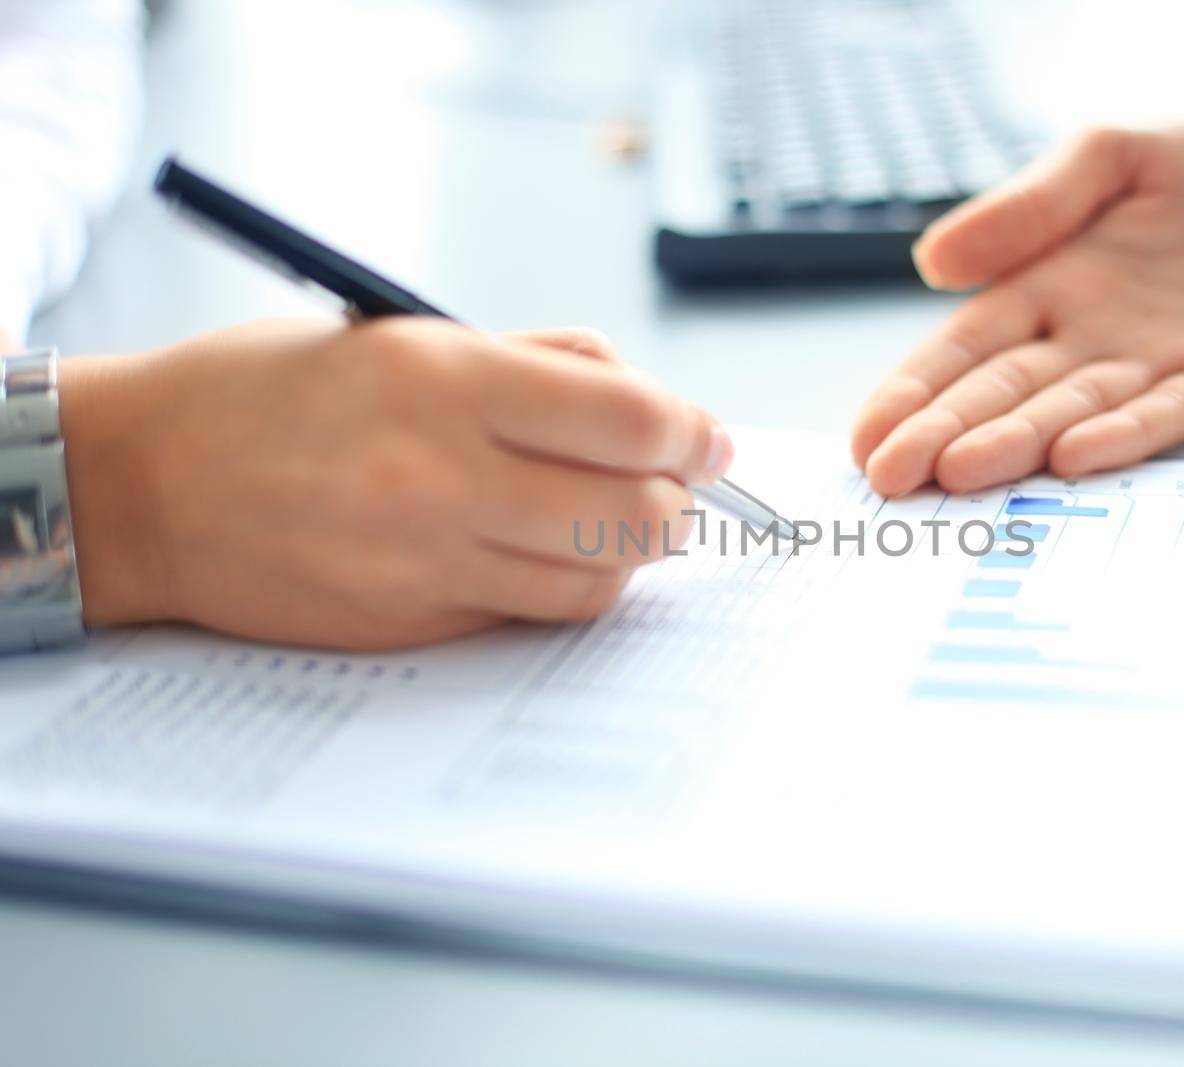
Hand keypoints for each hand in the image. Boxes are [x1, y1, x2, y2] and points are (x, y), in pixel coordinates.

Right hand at [58, 319, 731, 648]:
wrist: (145, 485)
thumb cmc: (270, 392)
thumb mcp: (402, 332)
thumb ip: (537, 362)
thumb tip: (651, 400)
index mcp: (444, 379)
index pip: (630, 419)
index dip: (694, 430)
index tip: (711, 436)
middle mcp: (442, 476)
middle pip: (637, 511)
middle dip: (681, 498)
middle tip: (679, 482)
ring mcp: (428, 561)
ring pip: (599, 577)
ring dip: (634, 548)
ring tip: (619, 516)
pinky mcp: (413, 624)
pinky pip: (534, 615)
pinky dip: (571, 585)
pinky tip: (555, 553)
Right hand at [851, 124, 1183, 494]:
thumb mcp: (1112, 150)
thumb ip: (1030, 203)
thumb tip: (931, 262)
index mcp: (1049, 286)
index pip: (963, 350)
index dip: (911, 392)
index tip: (864, 437)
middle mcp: (1090, 339)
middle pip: (1003, 393)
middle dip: (943, 435)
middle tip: (890, 480)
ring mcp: (1156, 364)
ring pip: (1071, 412)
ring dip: (1016, 445)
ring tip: (959, 474)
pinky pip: (1171, 412)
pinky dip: (1124, 437)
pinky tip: (1076, 458)